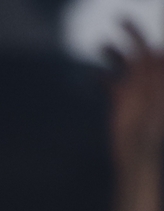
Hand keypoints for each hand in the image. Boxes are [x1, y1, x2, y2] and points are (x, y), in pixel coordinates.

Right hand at [108, 24, 163, 171]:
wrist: (137, 153)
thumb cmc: (150, 127)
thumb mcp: (154, 94)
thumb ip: (152, 71)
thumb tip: (156, 49)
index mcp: (159, 74)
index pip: (154, 48)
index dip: (143, 34)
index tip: (129, 20)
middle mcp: (148, 77)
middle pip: (139, 49)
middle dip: (130, 33)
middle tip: (119, 18)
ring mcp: (135, 88)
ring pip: (123, 62)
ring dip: (113, 52)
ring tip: (100, 44)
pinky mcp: (121, 100)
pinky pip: (110, 81)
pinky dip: (102, 76)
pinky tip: (93, 74)